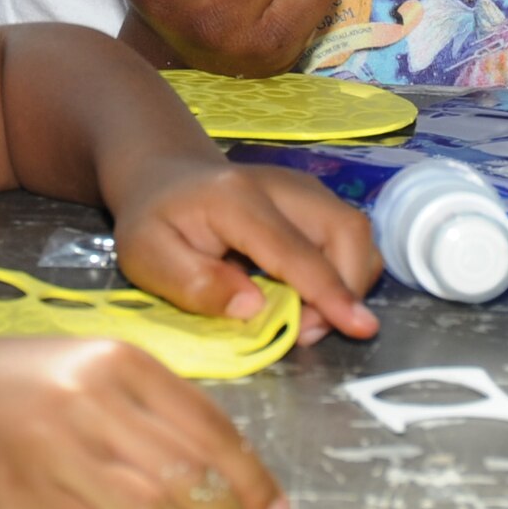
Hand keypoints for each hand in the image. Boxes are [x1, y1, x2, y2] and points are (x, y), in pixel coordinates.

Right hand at [0, 336, 287, 508]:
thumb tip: (221, 477)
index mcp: (122, 361)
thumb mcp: (91, 367)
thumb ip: (152, 411)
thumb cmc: (17, 384)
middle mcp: (95, 400)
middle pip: (190, 477)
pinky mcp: (29, 495)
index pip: (212, 428)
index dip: (252, 480)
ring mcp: (60, 449)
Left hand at [111, 153, 380, 345]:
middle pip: (345, 230)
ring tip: (304, 317)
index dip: (329, 291)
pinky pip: (347, 238)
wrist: (166, 178)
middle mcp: (281, 185)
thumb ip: (196, 285)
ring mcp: (304, 188)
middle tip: (305, 330)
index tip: (359, 327)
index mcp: (236, 200)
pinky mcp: (314, 199)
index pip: (295, 249)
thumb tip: (254, 308)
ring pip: (355, 234)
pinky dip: (341, 273)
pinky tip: (306, 295)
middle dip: (345, 289)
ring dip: (347, 283)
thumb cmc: (154, 221)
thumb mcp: (148, 257)